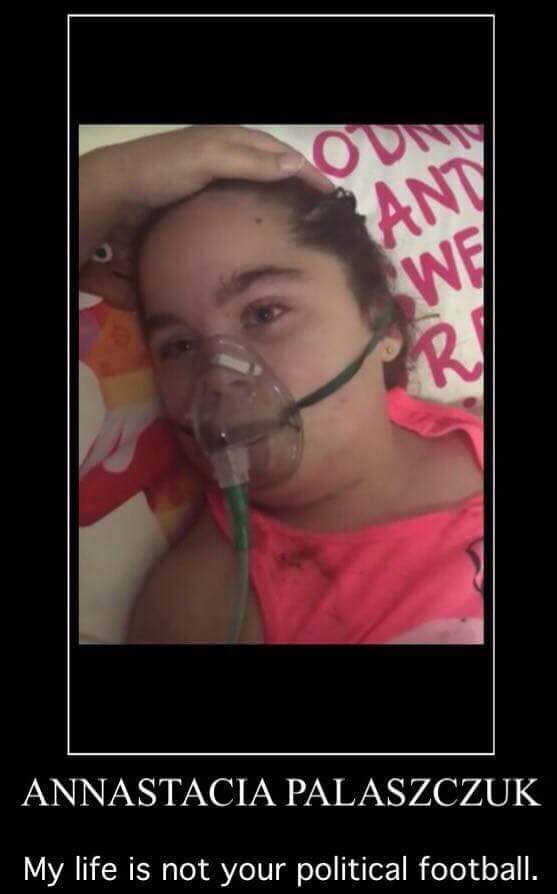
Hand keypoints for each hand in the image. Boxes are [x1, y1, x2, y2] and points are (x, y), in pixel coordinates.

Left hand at [108, 125, 334, 211]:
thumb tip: (296, 166)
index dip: (309, 172)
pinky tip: (265, 228)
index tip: (332, 196)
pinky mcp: (207, 198)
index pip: (284, 155)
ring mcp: (219, 177)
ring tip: (302, 222)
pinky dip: (261, 211)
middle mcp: (231, 155)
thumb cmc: (166, 168)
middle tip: (323, 212)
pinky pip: (244, 202)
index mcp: (236, 140)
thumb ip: (249, 161)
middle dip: (302, 184)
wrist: (123, 188)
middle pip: (276, 168)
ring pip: (261, 186)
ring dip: (283, 200)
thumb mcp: (210, 159)